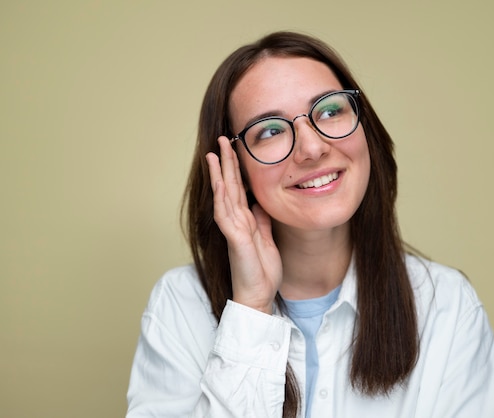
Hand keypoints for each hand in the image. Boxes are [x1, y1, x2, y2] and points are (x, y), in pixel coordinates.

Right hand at [206, 136, 281, 313]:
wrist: (258, 295)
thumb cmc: (261, 271)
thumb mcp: (266, 238)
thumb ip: (261, 219)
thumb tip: (260, 202)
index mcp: (245, 220)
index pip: (238, 188)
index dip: (236, 168)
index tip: (234, 149)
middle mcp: (236, 221)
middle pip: (229, 186)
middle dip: (226, 162)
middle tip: (222, 140)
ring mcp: (233, 229)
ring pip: (224, 196)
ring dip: (219, 174)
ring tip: (214, 154)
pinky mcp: (235, 239)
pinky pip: (226, 215)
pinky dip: (222, 198)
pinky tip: (219, 182)